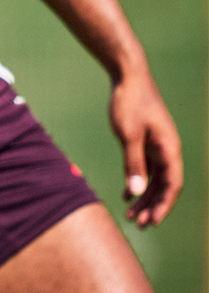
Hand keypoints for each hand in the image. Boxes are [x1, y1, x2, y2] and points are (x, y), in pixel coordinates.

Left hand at [110, 70, 181, 227]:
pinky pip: (146, 167)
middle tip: (137, 224)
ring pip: (154, 178)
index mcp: (169, 148)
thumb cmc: (129, 102)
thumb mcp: (128, 134)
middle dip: (152, 206)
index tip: (151, 221)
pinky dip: (137, 181)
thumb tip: (137, 191)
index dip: (163, 205)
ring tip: (130, 214)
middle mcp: (168, 149)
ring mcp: (158, 145)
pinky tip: (126, 194)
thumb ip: (133, 163)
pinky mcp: (147, 141)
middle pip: (164, 185)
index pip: (172, 185)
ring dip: (144, 196)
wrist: (128, 76)